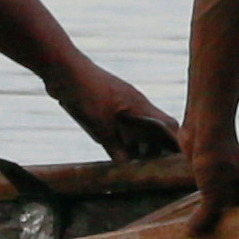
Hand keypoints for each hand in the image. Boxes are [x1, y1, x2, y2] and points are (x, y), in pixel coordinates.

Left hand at [52, 63, 174, 164]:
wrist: (63, 70)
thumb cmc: (86, 93)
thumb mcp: (100, 126)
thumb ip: (115, 147)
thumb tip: (127, 166)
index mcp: (140, 106)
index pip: (169, 125)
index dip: (175, 144)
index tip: (175, 163)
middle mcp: (135, 104)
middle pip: (155, 129)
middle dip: (155, 148)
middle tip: (152, 168)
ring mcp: (122, 103)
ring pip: (138, 127)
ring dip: (138, 144)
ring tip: (135, 164)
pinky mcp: (108, 105)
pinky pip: (123, 124)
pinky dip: (124, 137)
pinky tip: (116, 150)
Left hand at [181, 109, 238, 238]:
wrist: (203, 127)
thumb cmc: (216, 156)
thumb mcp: (213, 192)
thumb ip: (207, 216)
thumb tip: (195, 234)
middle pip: (238, 216)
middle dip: (226, 230)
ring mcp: (230, 184)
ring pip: (222, 210)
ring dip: (212, 222)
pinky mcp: (213, 180)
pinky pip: (209, 201)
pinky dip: (201, 212)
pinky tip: (192, 226)